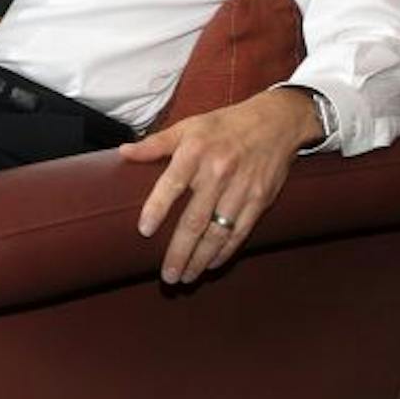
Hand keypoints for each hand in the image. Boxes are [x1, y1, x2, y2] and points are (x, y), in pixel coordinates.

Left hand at [119, 87, 321, 284]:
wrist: (276, 121)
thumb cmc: (224, 125)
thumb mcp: (188, 126)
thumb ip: (155, 144)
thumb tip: (123, 152)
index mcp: (195, 152)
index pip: (172, 183)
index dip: (157, 208)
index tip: (144, 231)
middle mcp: (219, 171)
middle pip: (195, 219)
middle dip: (180, 251)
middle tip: (166, 276)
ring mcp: (241, 187)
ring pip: (218, 232)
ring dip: (201, 259)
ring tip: (185, 277)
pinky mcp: (260, 199)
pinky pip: (241, 231)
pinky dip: (226, 251)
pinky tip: (212, 264)